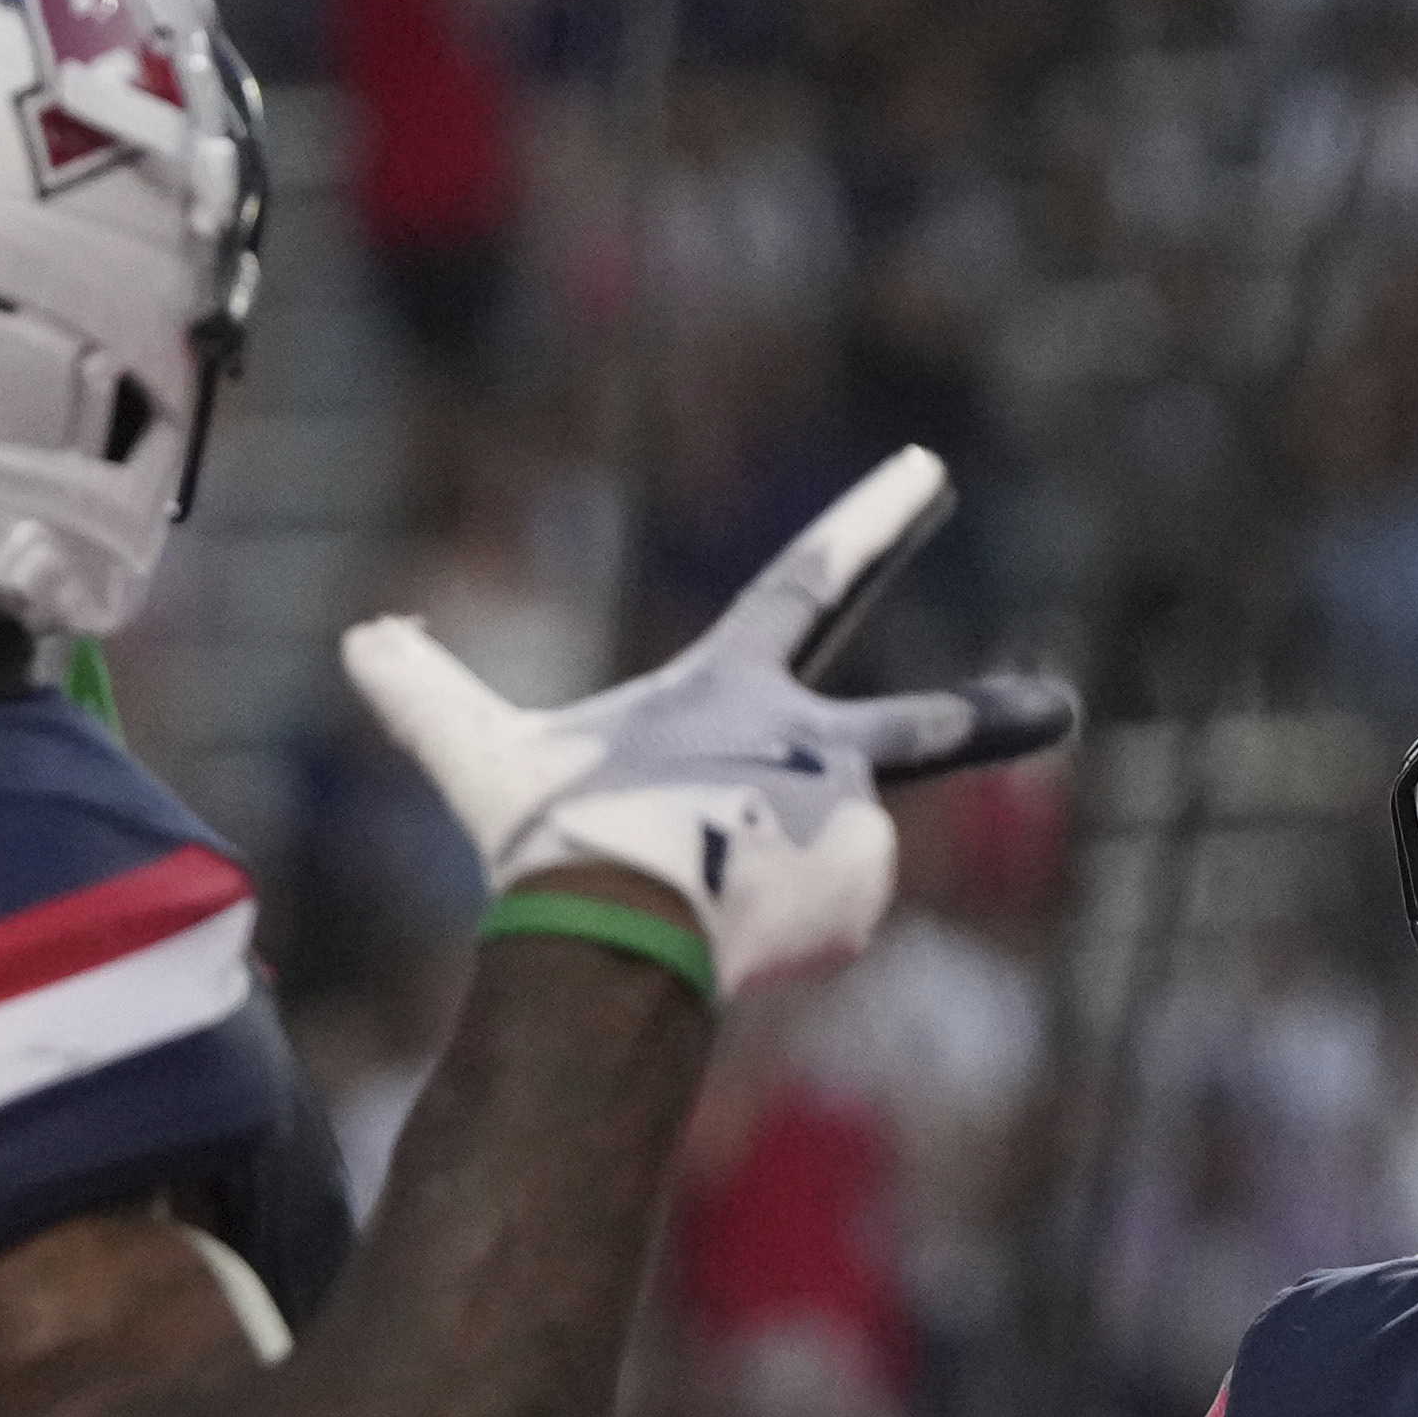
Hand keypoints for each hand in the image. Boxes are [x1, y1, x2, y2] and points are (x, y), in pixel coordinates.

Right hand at [341, 446, 1074, 992]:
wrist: (621, 918)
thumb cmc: (553, 830)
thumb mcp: (475, 753)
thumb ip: (423, 692)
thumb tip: (358, 639)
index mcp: (736, 687)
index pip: (809, 582)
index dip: (870, 523)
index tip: (933, 475)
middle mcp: (812, 742)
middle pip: (919, 732)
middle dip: (991, 718)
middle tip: (1059, 711)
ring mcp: (849, 820)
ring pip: (804, 869)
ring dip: (754, 892)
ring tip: (695, 904)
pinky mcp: (862, 892)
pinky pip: (819, 924)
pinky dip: (775, 941)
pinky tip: (732, 940)